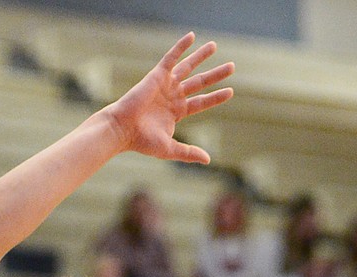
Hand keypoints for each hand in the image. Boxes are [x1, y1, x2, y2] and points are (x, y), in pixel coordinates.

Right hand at [105, 33, 233, 164]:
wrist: (123, 129)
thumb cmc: (143, 141)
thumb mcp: (170, 149)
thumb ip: (189, 152)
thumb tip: (208, 160)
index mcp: (177, 112)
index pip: (201, 102)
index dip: (216, 97)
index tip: (230, 91)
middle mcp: (173, 96)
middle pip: (199, 82)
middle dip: (215, 74)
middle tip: (232, 67)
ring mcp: (166, 84)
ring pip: (188, 67)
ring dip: (201, 56)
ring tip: (215, 45)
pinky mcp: (157, 75)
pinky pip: (171, 57)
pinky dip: (181, 47)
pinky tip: (192, 36)